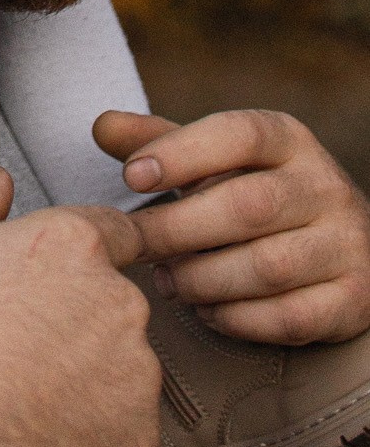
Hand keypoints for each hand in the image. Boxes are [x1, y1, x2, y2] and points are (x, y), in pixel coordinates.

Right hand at [0, 168, 158, 446]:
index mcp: (73, 245)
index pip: (115, 229)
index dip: (88, 249)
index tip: (71, 270)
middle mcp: (120, 301)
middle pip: (112, 300)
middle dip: (78, 315)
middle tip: (23, 340)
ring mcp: (138, 371)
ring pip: (121, 361)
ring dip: (90, 371)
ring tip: (30, 391)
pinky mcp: (142, 433)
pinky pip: (125, 421)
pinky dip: (96, 425)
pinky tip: (49, 429)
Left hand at [95, 106, 369, 346]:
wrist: (347, 248)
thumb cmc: (259, 196)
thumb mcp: (217, 160)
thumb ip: (162, 144)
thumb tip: (101, 126)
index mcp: (289, 139)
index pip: (237, 134)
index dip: (181, 153)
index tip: (131, 176)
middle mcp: (326, 185)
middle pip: (247, 206)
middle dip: (179, 230)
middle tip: (138, 246)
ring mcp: (348, 244)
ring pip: (267, 267)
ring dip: (204, 279)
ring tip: (169, 282)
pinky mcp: (354, 299)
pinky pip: (290, 318)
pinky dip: (239, 319)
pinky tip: (208, 312)